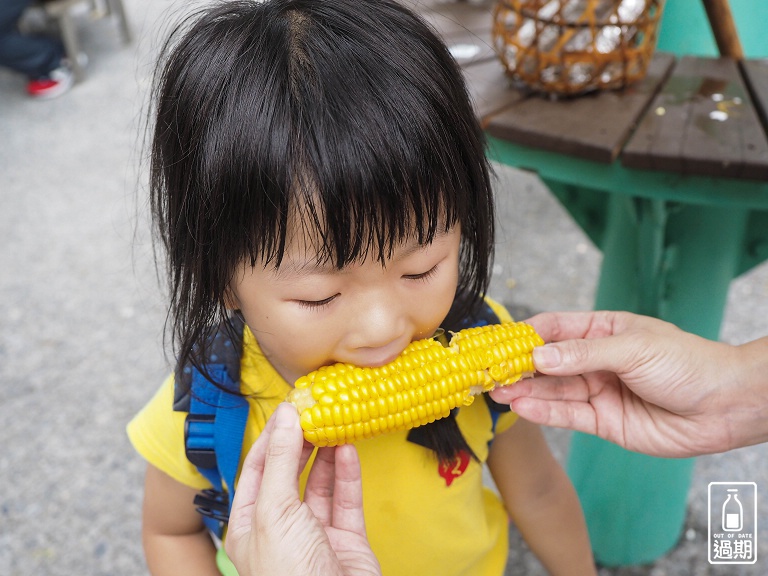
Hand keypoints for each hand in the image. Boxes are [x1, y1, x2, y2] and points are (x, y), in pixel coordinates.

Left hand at [225, 403, 381, 575]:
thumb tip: (286, 415)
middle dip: (300, 441)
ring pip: (321, 484)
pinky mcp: (346, 540)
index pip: (257, 469)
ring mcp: (315, 534)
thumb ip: (281, 460)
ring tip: (333, 421)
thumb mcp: (274, 510)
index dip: (271, 436)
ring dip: (327, 453)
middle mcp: (281, 527)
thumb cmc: (289, 573)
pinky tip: (348, 448)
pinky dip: (348, 473)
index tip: (288, 406)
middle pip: (290, 473)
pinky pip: (346, 500)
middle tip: (314, 410)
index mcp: (250, 524)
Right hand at [491, 311, 739, 456]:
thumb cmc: (685, 363)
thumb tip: (538, 356)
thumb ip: (582, 354)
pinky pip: (567, 415)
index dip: (525, 335)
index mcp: (603, 330)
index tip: (497, 341)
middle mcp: (595, 361)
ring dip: (524, 390)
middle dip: (518, 366)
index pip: (554, 329)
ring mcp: (597, 391)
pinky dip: (544, 411)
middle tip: (488, 372)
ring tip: (497, 391)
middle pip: (548, 362)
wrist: (725, 405)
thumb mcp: (632, 348)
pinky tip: (522, 407)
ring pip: (553, 390)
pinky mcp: (603, 422)